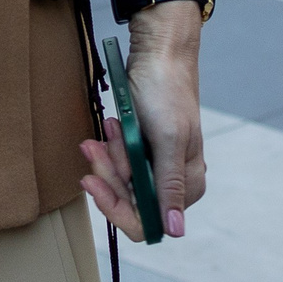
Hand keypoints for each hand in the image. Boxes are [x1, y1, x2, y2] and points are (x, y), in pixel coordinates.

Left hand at [80, 2, 206, 239]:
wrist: (160, 50)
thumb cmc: (166, 89)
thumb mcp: (168, 138)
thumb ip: (169, 185)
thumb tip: (176, 231)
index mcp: (188, 183)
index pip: (148, 223)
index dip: (118, 208)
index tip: (96, 182)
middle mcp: (174, 180)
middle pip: (130, 201)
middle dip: (108, 174)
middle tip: (95, 145)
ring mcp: (158, 164)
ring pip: (121, 181)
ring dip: (108, 157)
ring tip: (108, 127)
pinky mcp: (143, 148)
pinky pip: (119, 161)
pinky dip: (110, 146)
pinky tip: (110, 125)